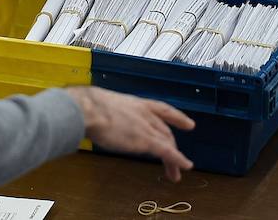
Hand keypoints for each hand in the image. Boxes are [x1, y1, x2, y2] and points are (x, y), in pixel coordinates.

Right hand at [66, 87, 194, 181]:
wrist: (88, 110)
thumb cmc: (88, 108)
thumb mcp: (104, 106)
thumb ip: (110, 114)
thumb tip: (102, 120)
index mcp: (136, 104)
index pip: (163, 110)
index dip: (177, 117)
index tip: (188, 124)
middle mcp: (145, 114)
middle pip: (165, 131)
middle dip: (172, 146)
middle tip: (176, 160)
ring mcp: (146, 126)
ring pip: (167, 143)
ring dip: (174, 159)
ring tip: (176, 173)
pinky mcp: (145, 140)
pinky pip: (167, 151)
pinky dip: (177, 159)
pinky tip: (184, 166)